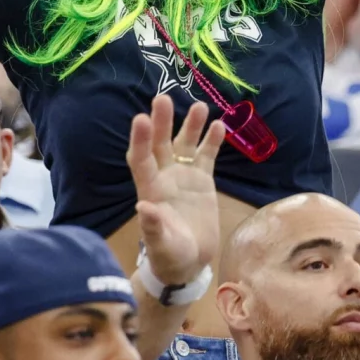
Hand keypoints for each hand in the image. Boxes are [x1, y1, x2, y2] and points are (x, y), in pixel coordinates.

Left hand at [128, 94, 224, 286]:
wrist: (189, 262)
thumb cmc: (169, 255)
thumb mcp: (161, 245)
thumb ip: (153, 227)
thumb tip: (143, 207)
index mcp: (150, 188)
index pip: (141, 158)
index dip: (140, 139)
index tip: (140, 118)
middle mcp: (164, 176)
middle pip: (160, 143)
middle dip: (161, 122)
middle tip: (163, 98)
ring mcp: (183, 176)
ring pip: (184, 144)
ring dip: (190, 125)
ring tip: (199, 106)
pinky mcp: (202, 180)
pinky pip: (206, 155)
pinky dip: (211, 141)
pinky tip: (219, 125)